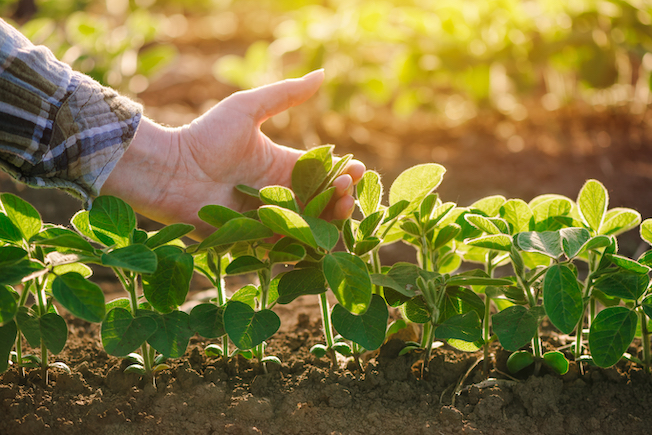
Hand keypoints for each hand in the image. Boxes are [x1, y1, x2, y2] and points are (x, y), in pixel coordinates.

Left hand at [103, 70, 364, 239]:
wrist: (171, 171)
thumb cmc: (205, 137)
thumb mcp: (247, 108)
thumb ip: (285, 95)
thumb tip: (322, 73)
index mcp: (282, 165)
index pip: (322, 172)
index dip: (343, 172)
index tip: (357, 168)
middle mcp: (279, 193)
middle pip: (322, 201)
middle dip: (342, 196)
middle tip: (347, 189)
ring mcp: (269, 217)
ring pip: (310, 224)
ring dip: (331, 218)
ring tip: (341, 206)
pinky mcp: (255, 239)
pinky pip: (286, 244)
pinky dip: (306, 241)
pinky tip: (320, 233)